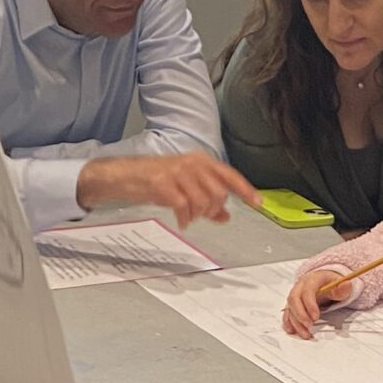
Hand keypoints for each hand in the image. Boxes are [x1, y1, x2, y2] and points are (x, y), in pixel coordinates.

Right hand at [75, 153, 261, 227]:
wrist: (125, 176)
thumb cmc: (155, 180)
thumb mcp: (185, 187)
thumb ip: (207, 201)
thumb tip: (226, 216)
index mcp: (200, 161)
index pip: (229, 175)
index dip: (246, 190)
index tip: (258, 203)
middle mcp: (191, 163)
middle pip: (218, 193)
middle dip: (213, 209)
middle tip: (202, 214)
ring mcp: (177, 173)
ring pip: (203, 201)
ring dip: (198, 214)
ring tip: (189, 216)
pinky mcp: (163, 185)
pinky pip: (184, 207)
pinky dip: (185, 218)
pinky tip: (181, 221)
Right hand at [282, 266, 350, 338]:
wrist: (324, 280)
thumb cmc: (330, 282)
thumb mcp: (340, 284)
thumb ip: (343, 288)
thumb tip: (346, 285)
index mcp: (312, 280)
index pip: (307, 290)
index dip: (309, 304)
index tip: (316, 316)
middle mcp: (300, 286)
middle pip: (294, 299)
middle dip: (300, 314)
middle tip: (309, 325)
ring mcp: (295, 295)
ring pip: (290, 308)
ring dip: (296, 322)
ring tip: (306, 333)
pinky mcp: (293, 304)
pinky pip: (287, 312)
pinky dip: (288, 322)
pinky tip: (292, 330)